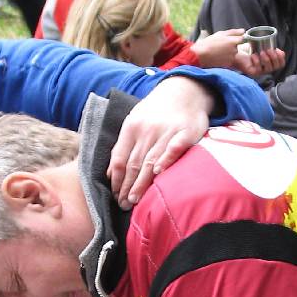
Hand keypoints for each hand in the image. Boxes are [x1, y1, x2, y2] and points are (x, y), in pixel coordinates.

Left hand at [108, 76, 214, 206]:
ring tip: (134, 200)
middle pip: (134, 164)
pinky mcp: (186, 133)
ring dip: (141, 183)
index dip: (116, 180)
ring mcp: (166, 131)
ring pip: (150, 161)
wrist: (184, 92)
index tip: (114, 196)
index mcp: (132, 127)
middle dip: (127, 187)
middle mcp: (147, 130)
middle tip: (123, 204)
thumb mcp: (135, 122)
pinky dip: (166, 159)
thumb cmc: (157, 112)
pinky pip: (174, 148)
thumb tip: (111, 173)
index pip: (120, 159)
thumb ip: (124, 146)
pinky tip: (158, 172)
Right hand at [192, 29, 246, 68]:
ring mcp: (231, 58)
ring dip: (227, 53)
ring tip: (218, 51)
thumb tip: (243, 31)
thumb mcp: (221, 34)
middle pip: (236, 47)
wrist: (201, 55)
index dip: (237, 39)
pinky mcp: (228, 65)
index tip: (230, 40)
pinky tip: (217, 57)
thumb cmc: (209, 43)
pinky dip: (224, 59)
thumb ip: (234, 32)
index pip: (242, 39)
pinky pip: (228, 60)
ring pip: (232, 54)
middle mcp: (234, 50)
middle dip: (230, 46)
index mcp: (233, 41)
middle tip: (220, 46)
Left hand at [234, 46, 285, 77]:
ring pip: (269, 69)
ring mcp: (260, 72)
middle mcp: (266, 68)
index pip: (281, 64)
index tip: (278, 50)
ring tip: (261, 52)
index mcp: (270, 63)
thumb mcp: (261, 46)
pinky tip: (253, 56)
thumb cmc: (249, 49)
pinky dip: (257, 62)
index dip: (281, 58)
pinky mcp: (253, 73)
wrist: (237, 53)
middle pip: (277, 67)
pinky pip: (258, 70)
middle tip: (269, 50)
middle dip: (274, 57)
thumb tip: (278, 50)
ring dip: (266, 59)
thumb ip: (270, 48)